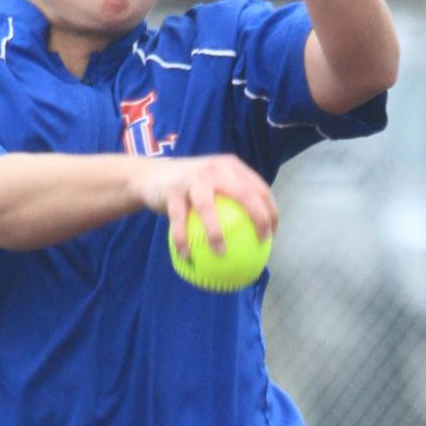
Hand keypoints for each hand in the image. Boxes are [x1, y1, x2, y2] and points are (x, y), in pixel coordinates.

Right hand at [136, 153, 277, 261]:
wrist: (152, 176)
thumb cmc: (190, 189)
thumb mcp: (213, 187)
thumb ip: (233, 203)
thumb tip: (255, 240)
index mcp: (230, 167)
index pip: (260, 188)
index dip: (271, 211)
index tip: (272, 235)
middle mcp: (215, 169)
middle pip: (244, 194)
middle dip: (258, 218)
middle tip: (262, 243)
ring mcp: (193, 178)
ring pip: (207, 207)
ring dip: (216, 233)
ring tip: (222, 254)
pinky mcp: (172, 189)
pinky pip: (179, 220)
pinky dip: (182, 240)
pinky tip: (186, 257)